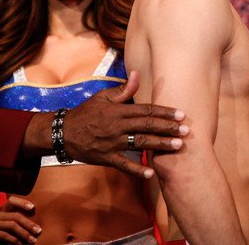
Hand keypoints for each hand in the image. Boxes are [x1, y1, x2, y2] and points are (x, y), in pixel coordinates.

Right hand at [0, 195, 40, 243]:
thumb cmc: (2, 233)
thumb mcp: (10, 225)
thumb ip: (18, 219)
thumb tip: (37, 221)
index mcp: (3, 210)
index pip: (12, 201)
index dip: (22, 202)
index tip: (32, 207)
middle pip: (16, 216)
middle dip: (29, 224)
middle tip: (39, 231)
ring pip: (12, 226)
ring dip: (25, 234)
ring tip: (33, 240)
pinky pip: (5, 236)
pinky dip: (15, 241)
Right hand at [63, 71, 188, 177]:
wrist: (62, 132)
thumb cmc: (86, 112)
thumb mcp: (102, 97)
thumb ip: (123, 89)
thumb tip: (138, 74)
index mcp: (118, 111)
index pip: (146, 110)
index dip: (164, 112)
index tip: (181, 114)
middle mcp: (117, 126)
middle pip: (147, 126)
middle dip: (168, 128)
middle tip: (186, 130)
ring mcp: (112, 143)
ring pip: (140, 144)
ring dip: (160, 145)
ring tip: (178, 146)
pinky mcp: (106, 158)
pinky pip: (124, 165)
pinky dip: (137, 169)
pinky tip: (152, 172)